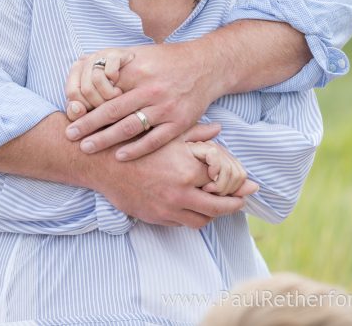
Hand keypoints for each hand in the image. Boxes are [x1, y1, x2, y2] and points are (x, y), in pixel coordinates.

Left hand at [65, 39, 223, 159]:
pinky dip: (135, 149)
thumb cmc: (168, 59)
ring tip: (86, 147)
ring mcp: (166, 108)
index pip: (106, 90)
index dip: (87, 103)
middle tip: (70, 134)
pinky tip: (119, 156)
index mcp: (139, 72)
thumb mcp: (141, 53)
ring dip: (105, 139)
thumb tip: (85, 61)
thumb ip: (116, 62)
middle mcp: (151, 89)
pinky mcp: (180, 122)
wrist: (206, 65)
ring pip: (130, 127)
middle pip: (112, 111)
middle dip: (88, 124)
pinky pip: (154, 140)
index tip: (71, 113)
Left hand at [65, 48, 135, 114]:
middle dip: (100, 102)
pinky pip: (110, 72)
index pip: (72, 92)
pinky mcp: (114, 53)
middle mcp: (85, 61)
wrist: (136, 70)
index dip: (85, 105)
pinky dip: (116, 79)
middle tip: (110, 103)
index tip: (97, 110)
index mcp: (76, 72)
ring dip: (110, 93)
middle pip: (86, 89)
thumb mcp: (92, 103)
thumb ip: (80, 111)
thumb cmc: (111, 92)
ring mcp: (99, 55)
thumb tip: (76, 109)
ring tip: (117, 94)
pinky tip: (119, 80)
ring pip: (97, 80)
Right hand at [94, 123, 247, 228]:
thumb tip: (218, 128)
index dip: (238, 184)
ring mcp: (167, 208)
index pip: (223, 183)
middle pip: (218, 208)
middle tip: (242, 200)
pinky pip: (181, 223)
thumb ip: (196, 133)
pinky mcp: (155, 218)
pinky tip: (194, 205)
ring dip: (212, 214)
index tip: (249, 184)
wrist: (102, 161)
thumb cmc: (136, 141)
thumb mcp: (168, 132)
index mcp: (187, 169)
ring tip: (218, 204)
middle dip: (234, 205)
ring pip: (201, 220)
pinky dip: (191, 216)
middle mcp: (180, 192)